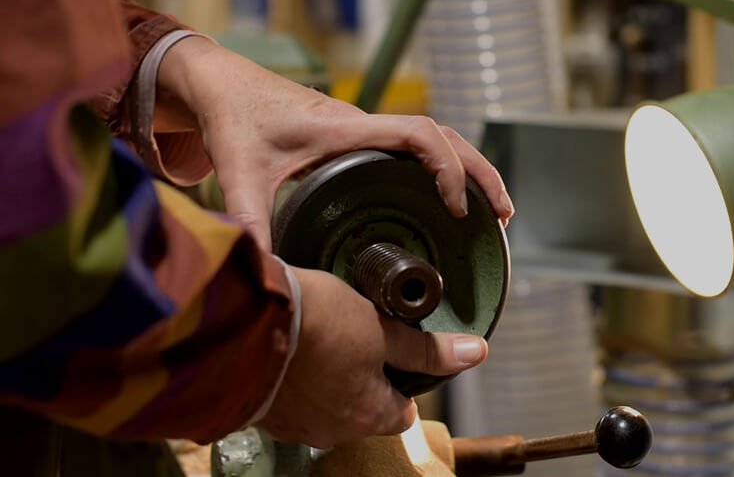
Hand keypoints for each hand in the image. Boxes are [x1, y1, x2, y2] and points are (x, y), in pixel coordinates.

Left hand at [157, 38, 514, 250]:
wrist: (222, 84)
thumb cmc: (234, 117)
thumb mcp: (239, 170)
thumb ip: (248, 217)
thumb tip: (263, 272)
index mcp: (346, 130)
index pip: (418, 134)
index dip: (447, 166)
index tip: (456, 205)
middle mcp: (364, 128)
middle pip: (444, 136)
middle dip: (480, 171)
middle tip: (503, 214)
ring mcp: (365, 133)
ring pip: (436, 141)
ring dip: (469, 169)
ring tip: (493, 212)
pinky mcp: (360, 142)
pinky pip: (416, 150)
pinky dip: (444, 170)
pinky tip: (450, 201)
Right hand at [257, 268, 487, 446]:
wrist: (240, 320)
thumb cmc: (314, 322)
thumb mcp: (380, 327)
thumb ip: (424, 349)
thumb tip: (474, 353)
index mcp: (368, 415)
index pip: (403, 412)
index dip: (404, 380)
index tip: (395, 351)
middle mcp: (332, 430)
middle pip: (364, 407)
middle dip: (363, 374)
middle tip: (356, 334)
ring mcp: (293, 423)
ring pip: (326, 401)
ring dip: (328, 373)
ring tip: (321, 333)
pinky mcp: (262, 409)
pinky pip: (290, 395)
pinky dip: (295, 374)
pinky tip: (293, 344)